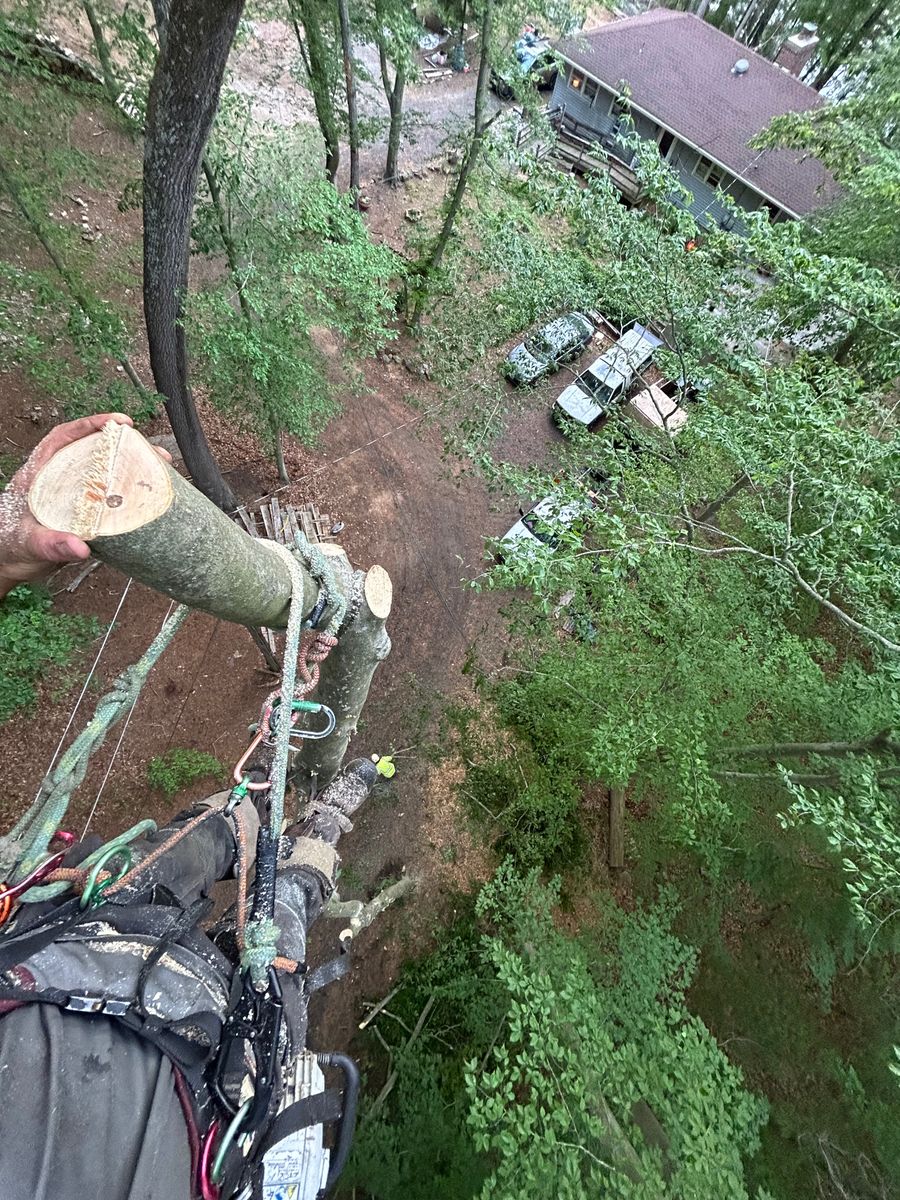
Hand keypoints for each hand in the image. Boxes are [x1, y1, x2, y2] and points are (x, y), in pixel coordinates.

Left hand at [0, 414, 170, 598]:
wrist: (9, 565)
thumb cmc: (9, 546)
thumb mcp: (28, 542)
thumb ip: (51, 543)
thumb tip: (80, 547)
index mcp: (40, 473)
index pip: (65, 437)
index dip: (91, 425)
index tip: (118, 423)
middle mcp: (60, 479)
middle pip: (94, 452)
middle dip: (125, 446)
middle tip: (151, 450)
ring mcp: (74, 495)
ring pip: (106, 473)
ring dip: (132, 469)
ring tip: (160, 470)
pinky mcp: (85, 513)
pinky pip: (110, 497)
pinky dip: (129, 494)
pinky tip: (146, 498)